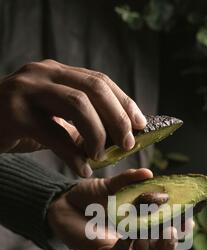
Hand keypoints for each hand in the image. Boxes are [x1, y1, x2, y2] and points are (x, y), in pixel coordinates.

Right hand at [0, 60, 146, 176]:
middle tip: (128, 143)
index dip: (124, 102)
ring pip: (77, 104)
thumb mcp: (53, 117)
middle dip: (117, 117)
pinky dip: (72, 155)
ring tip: (101, 156)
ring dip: (97, 133)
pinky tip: (81, 170)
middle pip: (93, 88)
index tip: (141, 124)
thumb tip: (119, 139)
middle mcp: (43, 74)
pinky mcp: (14, 114)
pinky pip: (53, 134)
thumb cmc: (20, 125)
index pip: (99, 81)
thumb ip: (80, 123)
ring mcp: (27, 91)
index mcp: (56, 72)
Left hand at [47, 169, 176, 249]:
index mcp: (142, 226)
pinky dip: (127, 248)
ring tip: (146, 235)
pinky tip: (128, 235)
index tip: (189, 220)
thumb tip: (149, 174)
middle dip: (169, 244)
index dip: (181, 230)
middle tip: (169, 230)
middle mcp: (133, 242)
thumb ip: (129, 181)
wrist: (63, 203)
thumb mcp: (112, 185)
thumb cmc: (89, 196)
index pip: (167, 234)